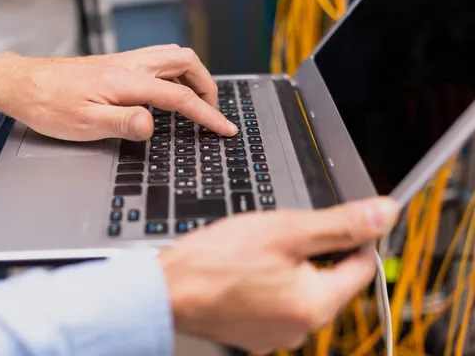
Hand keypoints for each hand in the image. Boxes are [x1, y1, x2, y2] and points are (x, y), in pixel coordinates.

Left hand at [0, 45, 237, 139]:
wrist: (21, 83)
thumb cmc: (47, 104)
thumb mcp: (83, 123)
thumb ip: (121, 123)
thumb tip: (152, 125)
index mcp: (126, 82)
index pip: (179, 98)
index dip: (207, 115)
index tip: (225, 128)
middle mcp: (129, 65)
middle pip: (184, 62)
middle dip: (206, 86)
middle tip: (212, 111)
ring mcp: (123, 62)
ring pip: (172, 57)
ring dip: (192, 77)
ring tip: (196, 101)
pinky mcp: (115, 65)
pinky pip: (156, 62)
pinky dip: (173, 75)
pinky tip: (167, 94)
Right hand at [160, 197, 399, 352]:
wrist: (166, 290)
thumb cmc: (216, 260)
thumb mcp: (285, 230)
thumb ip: (340, 225)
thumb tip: (384, 214)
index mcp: (316, 304)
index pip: (362, 266)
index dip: (354, 237)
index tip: (334, 221)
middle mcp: (302, 329)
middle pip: (331, 280)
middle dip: (315, 253)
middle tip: (282, 234)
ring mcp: (277, 336)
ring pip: (303, 290)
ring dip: (291, 268)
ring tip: (258, 252)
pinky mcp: (256, 335)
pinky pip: (279, 304)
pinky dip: (271, 285)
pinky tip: (247, 272)